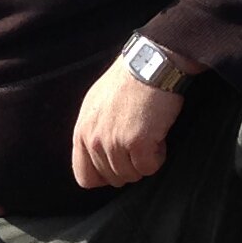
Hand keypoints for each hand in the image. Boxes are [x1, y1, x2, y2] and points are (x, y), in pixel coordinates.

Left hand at [70, 54, 188, 189]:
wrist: (150, 64)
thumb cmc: (129, 81)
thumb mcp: (97, 104)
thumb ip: (93, 130)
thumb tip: (97, 154)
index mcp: (82, 131)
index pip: (84, 176)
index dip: (104, 176)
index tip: (119, 165)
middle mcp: (94, 140)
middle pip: (111, 178)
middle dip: (129, 167)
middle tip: (140, 145)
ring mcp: (114, 143)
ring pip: (131, 175)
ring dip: (144, 161)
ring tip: (150, 137)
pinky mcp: (137, 143)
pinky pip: (149, 168)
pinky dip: (158, 157)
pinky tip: (159, 138)